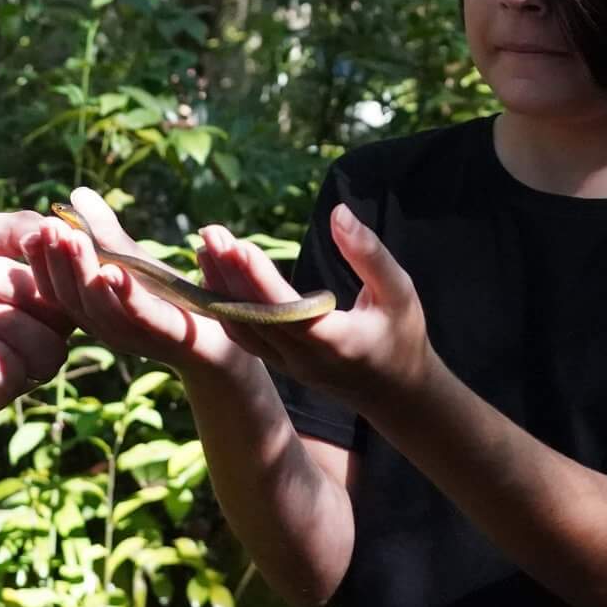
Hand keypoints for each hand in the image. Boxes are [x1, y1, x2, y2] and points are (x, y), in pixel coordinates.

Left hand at [0, 211, 72, 413]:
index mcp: (39, 297)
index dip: (70, 262)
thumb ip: (17, 226)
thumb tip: (57, 227)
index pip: (78, 285)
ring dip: (12, 324)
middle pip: (70, 319)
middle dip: (30, 291)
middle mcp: (36, 333)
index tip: (49, 238)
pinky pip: (16, 380)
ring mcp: (15, 368)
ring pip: (50, 354)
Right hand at [23, 188, 249, 378]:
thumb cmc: (175, 299)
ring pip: (98, 307)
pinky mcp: (168, 333)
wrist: (229, 335)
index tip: (35, 228)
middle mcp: (107, 326)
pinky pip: (140, 315)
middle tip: (48, 225)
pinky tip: (114, 271)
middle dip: (56, 260)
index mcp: (93, 309)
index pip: (55, 287)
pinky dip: (125, 293)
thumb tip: (77, 192)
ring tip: (74, 238)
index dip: (41, 260)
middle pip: (69, 297)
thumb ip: (105, 233)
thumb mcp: (136, 261)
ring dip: (83, 271)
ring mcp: (135, 334)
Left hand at [221, 204, 434, 417]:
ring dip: (219, 288)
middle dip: (229, 272)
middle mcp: (304, 358)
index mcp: (335, 340)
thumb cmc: (402, 336)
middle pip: (255, 315)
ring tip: (204, 248)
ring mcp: (287, 365)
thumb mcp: (399, 291)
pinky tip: (213, 278)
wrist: (397, 393)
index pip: (287, 309)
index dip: (259, 278)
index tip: (237, 244)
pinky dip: (225, 307)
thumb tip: (338, 213)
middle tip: (209, 232)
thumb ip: (369, 254)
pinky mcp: (280, 365)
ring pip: (242, 327)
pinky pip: (244, 337)